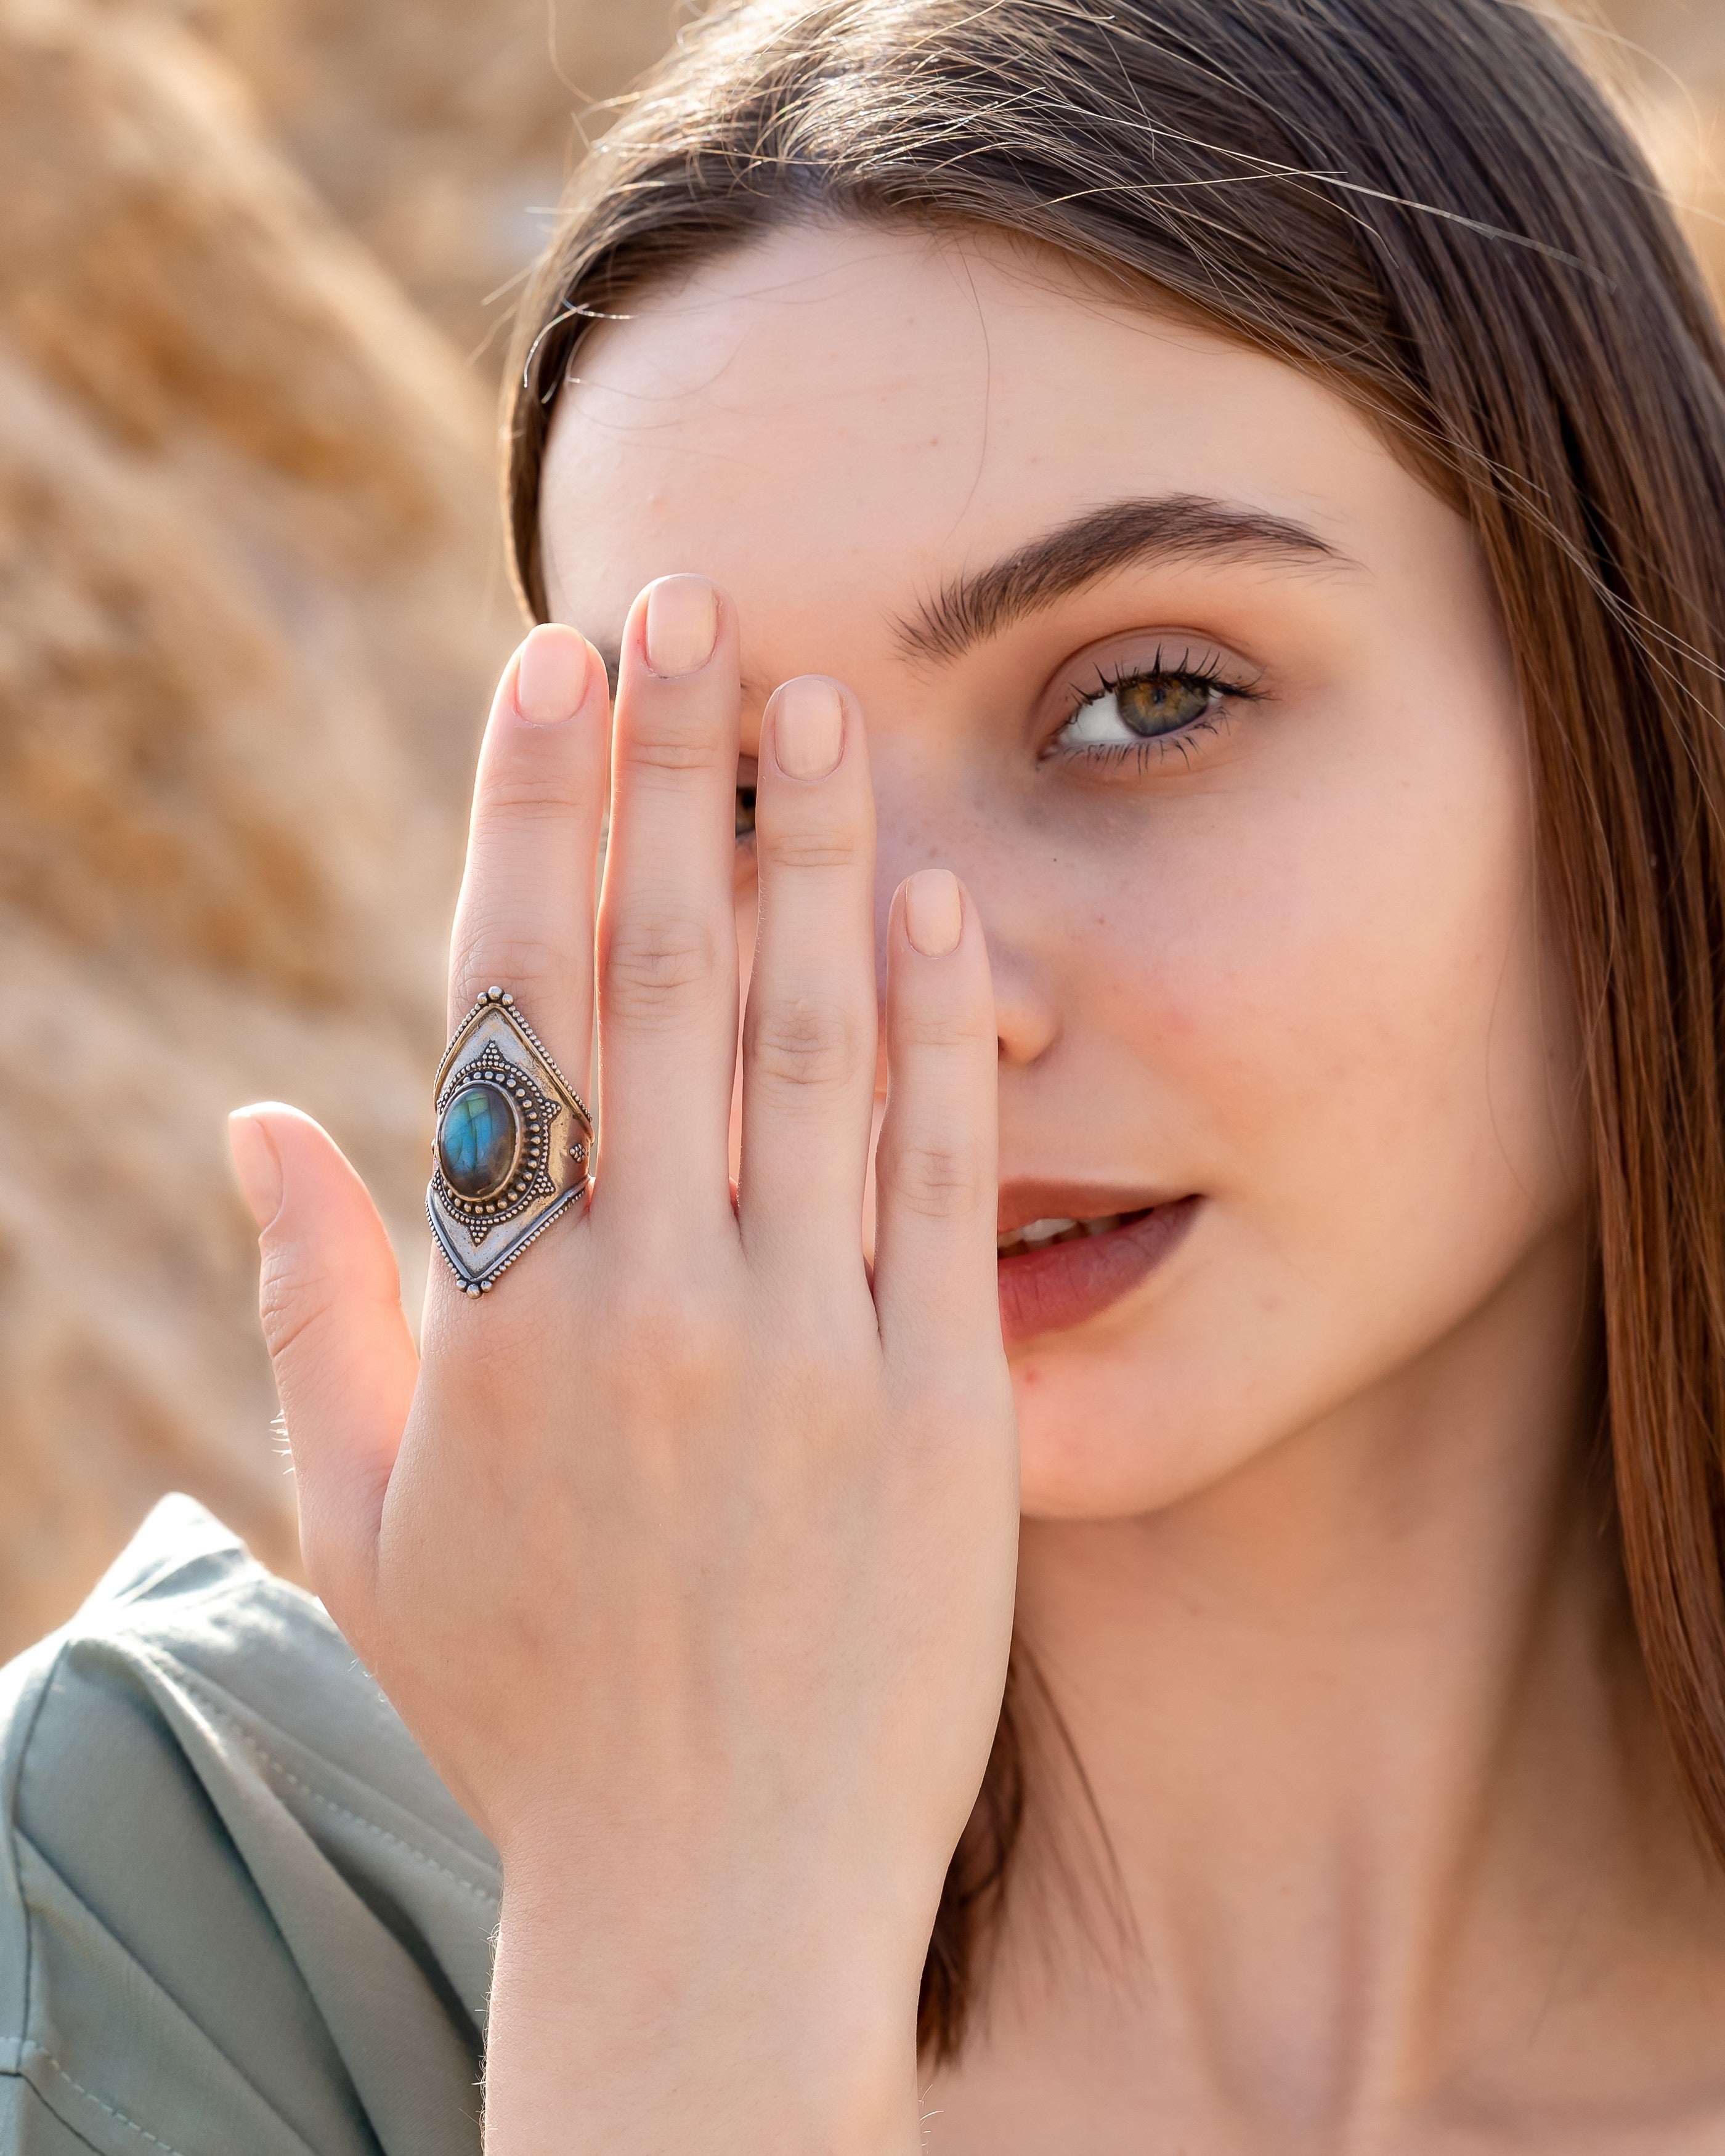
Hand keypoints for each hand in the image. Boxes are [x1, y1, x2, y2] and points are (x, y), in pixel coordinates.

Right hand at [228, 577, 1018, 2154]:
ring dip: (811, 855)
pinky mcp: (944, 1411)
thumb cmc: (531, 1708)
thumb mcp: (366, 1526)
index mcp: (501, 1318)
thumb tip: (261, 1124)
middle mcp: (652, 1305)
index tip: (552, 674)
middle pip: (660, 980)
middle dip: (672, 775)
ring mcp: (809, 1350)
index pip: (513, 1008)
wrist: (717, 1897)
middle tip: (689, 604)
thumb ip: (314, 1314)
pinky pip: (940, 1177)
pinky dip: (937, 1028)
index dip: (532, 822)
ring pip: (805, 1044)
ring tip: (818, 700)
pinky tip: (939, 901)